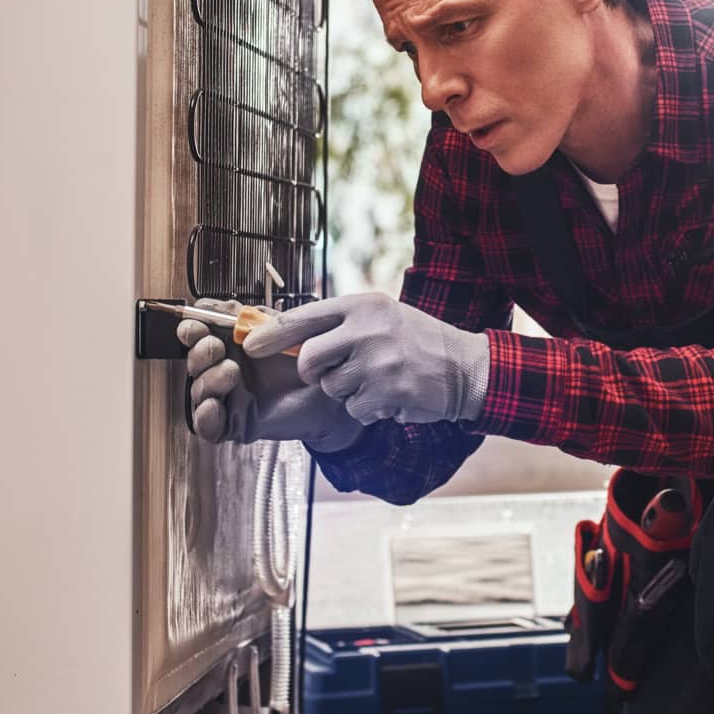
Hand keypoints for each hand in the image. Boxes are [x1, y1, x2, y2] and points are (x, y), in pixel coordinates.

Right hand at [176, 299, 364, 450]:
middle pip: (195, 362)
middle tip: (215, 347)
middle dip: (199, 353)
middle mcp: (227, 368)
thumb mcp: (280, 328)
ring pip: (199, 391)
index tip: (195, 325)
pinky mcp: (237, 423)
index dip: (192, 329)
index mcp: (234, 343)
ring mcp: (230, 397)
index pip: (200, 334)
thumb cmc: (309, 359)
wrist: (334, 389)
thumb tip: (212, 305)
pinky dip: (205, 415)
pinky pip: (208, 425)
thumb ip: (247, 316)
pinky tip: (213, 405)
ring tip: (230, 373)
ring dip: (207, 380)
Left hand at [242, 292, 490, 425]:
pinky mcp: (385, 392)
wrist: (462, 367)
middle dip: (314, 372)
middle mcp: (366, 330)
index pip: (303, 318)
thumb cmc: (415, 340)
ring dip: (348, 390)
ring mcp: (376, 362)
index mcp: (362, 305)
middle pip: (309, 359)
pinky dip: (367, 407)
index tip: (251, 345)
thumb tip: (284, 335)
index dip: (271, 334)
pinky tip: (389, 393)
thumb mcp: (380, 316)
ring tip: (377, 377)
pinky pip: (353, 408)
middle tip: (332, 371)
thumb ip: (339, 324)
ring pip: (332, 387)